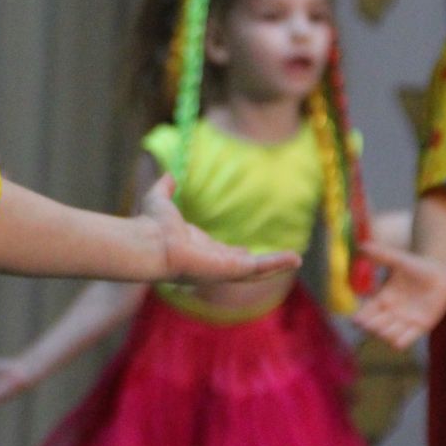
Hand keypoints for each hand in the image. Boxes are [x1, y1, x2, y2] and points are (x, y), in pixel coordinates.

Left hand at [143, 175, 299, 282]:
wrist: (149, 241)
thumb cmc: (150, 225)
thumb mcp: (160, 200)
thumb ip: (165, 188)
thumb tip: (169, 175)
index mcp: (197, 248)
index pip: (220, 253)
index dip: (233, 252)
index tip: (244, 250)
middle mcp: (211, 261)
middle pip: (240, 265)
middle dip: (259, 265)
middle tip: (279, 261)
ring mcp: (222, 268)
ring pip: (255, 270)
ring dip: (276, 264)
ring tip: (296, 260)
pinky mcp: (230, 270)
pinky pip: (259, 269)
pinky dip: (277, 263)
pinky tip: (294, 259)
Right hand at [350, 240, 445, 348]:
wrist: (440, 275)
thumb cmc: (417, 266)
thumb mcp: (399, 260)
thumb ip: (383, 255)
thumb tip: (363, 246)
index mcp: (381, 299)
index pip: (364, 314)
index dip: (359, 319)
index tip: (358, 318)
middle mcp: (391, 313)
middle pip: (373, 328)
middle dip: (372, 327)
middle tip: (378, 318)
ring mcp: (405, 321)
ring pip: (387, 336)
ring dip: (386, 333)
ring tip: (393, 321)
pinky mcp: (420, 327)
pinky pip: (404, 341)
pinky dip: (399, 340)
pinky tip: (404, 327)